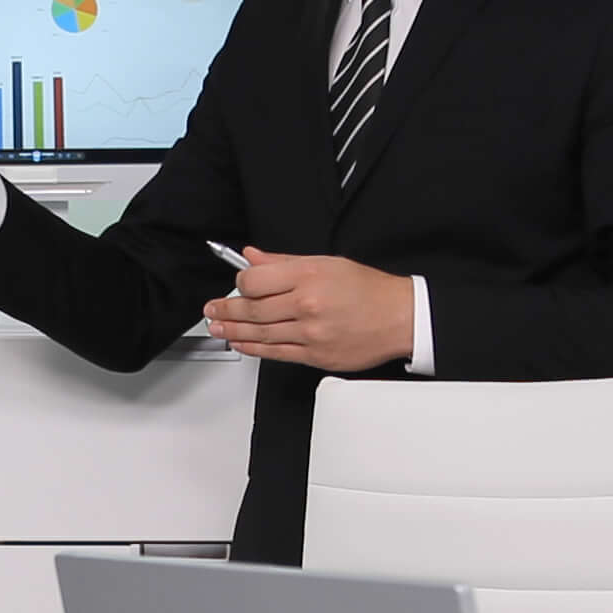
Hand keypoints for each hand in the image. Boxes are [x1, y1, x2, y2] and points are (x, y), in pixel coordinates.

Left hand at [206, 252, 414, 370]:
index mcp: (309, 276)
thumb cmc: (368, 290)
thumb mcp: (327, 263)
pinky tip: (241, 344)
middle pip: (253, 310)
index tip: (237, 284)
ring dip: (233, 332)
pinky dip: (253, 349)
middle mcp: (308, 304)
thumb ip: (284, 263)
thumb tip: (253, 257)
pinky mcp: (315, 356)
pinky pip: (276, 353)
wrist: (400, 318)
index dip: (240, 283)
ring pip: (260, 334)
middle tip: (212, 310)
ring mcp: (311, 333)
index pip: (256, 280)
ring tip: (218, 327)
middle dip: (226, 310)